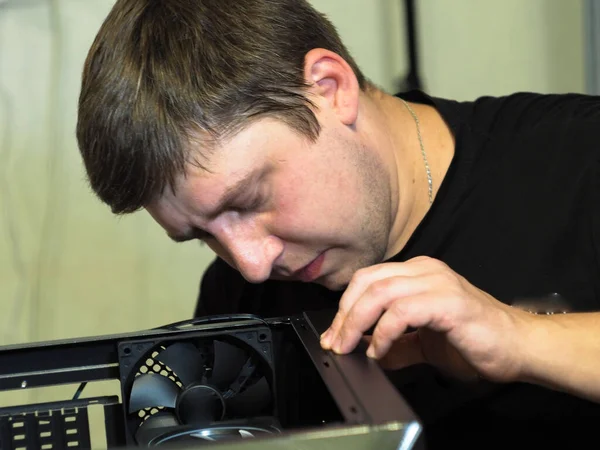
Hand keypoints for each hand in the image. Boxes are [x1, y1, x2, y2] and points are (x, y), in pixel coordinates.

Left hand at [320, 256, 531, 382]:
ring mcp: (437, 282)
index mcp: (417, 273)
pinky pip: (402, 311)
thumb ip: (394, 343)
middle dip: (344, 314)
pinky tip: (380, 351)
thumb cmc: (476, 339)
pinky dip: (383, 333)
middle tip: (336, 343)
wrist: (519, 346)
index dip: (344, 307)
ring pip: (379, 291)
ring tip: (350, 347)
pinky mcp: (448, 301)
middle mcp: (425, 270)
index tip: (333, 335)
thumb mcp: (423, 342)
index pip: (367, 279)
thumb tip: (363, 349)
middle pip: (366, 281)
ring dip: (356, 323)